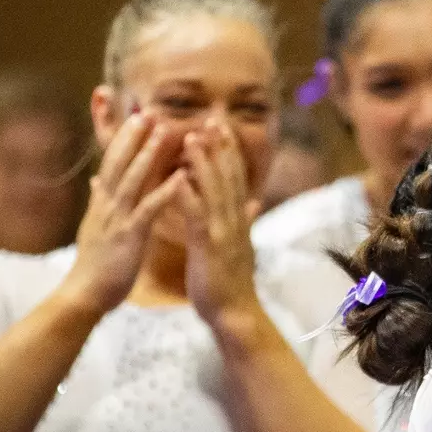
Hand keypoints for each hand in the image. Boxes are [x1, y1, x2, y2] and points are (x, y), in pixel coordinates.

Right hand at [60, 114, 185, 313]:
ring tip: (163, 130)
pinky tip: (180, 175)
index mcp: (103, 203)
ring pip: (132, 179)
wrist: (84, 295)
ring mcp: (117, 219)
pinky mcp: (129, 236)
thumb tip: (97, 180)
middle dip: (133, 136)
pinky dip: (164, 190)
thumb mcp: (95, 227)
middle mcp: (107, 206)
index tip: (136, 116)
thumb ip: (99, 202)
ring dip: (147, 154)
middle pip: (119, 163)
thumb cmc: (95, 265)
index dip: (124, 140)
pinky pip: (148, 209)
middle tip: (147, 110)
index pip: (113, 164)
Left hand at [178, 119, 261, 326]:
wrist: (234, 312)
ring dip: (203, 162)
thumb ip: (244, 221)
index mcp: (238, 219)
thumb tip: (253, 203)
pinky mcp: (209, 245)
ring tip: (192, 137)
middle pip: (228, 176)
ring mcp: (223, 231)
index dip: (229, 152)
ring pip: (214, 189)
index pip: (235, 178)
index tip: (221, 128)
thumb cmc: (231, 283)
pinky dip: (188, 195)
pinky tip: (177, 178)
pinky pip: (197, 215)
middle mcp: (234, 219)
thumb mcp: (240, 246)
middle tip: (211, 119)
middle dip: (219, 147)